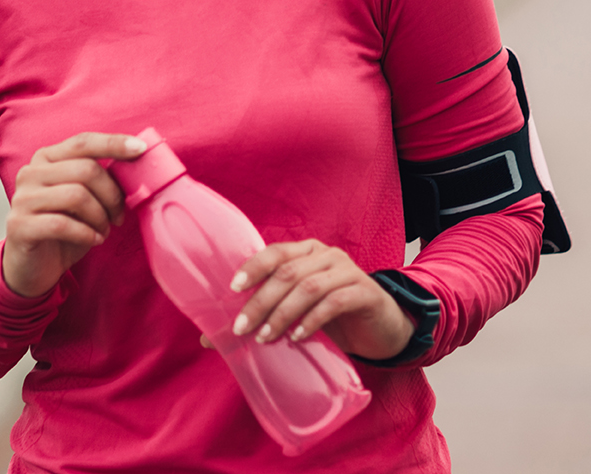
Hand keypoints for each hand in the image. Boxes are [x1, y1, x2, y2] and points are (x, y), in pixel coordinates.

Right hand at [2, 132, 145, 298]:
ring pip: (76, 196)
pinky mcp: (19, 225)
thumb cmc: (63, 229)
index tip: (141, 149)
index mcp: (46, 158)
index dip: (114, 144)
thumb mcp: (84, 198)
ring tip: (104, 230)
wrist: (33, 268)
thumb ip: (99, 178)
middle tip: (119, 216)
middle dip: (111, 195)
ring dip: (100, 216)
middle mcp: (30, 172)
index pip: (83, 142)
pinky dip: (86, 233)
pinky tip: (94, 240)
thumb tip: (135, 161)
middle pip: (85, 170)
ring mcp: (22, 198)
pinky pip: (62, 224)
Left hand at [213, 239, 413, 360]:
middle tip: (242, 328)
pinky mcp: (365, 292)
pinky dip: (313, 319)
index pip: (275, 252)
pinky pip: (335, 301)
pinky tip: (299, 336)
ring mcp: (348, 271)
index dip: (253, 267)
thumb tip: (208, 338)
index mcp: (306, 252)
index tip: (233, 289)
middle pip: (287, 273)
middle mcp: (326, 255)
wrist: (382, 328)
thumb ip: (262, 318)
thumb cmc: (333, 317)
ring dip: (283, 312)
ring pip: (309, 286)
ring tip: (267, 337)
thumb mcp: (296, 315)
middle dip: (261, 301)